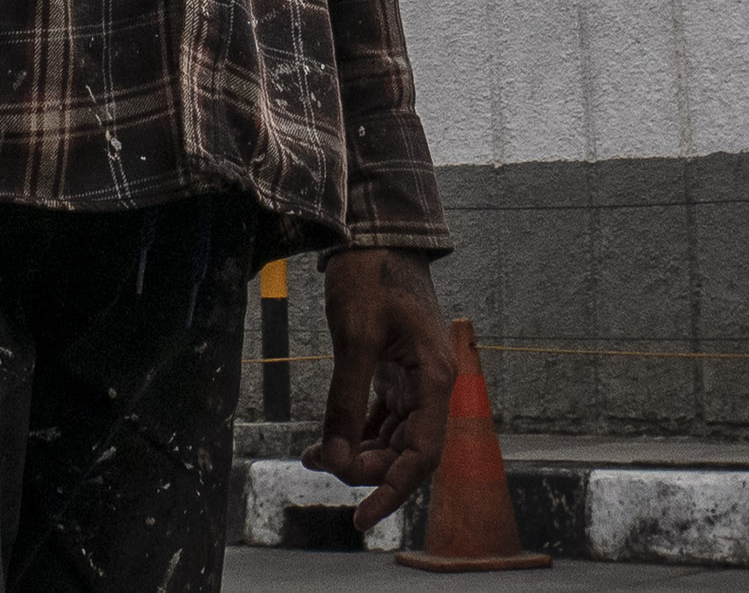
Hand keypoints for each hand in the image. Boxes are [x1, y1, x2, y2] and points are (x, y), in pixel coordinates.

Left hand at [303, 247, 453, 532]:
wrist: (374, 231)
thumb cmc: (371, 275)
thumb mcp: (354, 336)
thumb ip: (346, 399)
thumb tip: (333, 456)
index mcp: (435, 379)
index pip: (421, 456)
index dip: (392, 491)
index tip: (360, 517)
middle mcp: (431, 385)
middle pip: (404, 452)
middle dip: (363, 468)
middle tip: (317, 462)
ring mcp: (414, 379)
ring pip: (391, 438)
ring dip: (355, 453)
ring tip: (312, 454)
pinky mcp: (395, 371)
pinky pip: (380, 418)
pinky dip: (355, 433)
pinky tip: (324, 441)